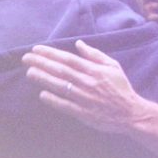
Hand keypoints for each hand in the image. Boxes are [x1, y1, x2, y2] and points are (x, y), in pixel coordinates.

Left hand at [22, 39, 150, 133]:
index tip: (37, 49)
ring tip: (29, 72)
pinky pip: (66, 105)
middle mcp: (88, 82)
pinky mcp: (84, 113)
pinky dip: (54, 100)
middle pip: (61, 70)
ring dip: (44, 79)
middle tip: (26, 58)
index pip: (68, 59)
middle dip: (42, 63)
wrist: (131, 113)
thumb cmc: (121, 88)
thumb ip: (95, 55)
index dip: (51, 53)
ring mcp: (85, 98)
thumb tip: (78, 44)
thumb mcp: (112, 66)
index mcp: (94, 70)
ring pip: (61, 86)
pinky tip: (42, 95)